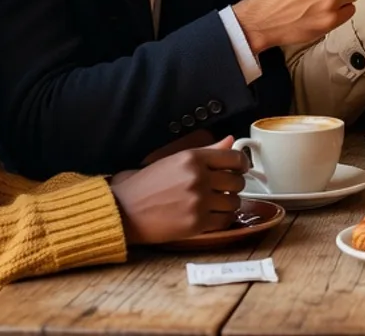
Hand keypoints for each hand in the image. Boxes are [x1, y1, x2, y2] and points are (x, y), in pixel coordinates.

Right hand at [110, 135, 247, 244]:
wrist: (123, 211)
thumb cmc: (145, 185)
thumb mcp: (174, 160)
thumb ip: (206, 151)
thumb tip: (230, 141)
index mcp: (192, 158)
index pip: (234, 157)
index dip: (242, 164)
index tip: (240, 169)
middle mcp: (198, 177)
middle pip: (237, 181)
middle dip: (233, 186)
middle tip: (223, 189)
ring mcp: (198, 201)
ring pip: (234, 202)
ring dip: (228, 204)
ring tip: (215, 204)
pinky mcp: (196, 224)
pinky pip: (225, 221)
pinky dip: (222, 219)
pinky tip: (211, 216)